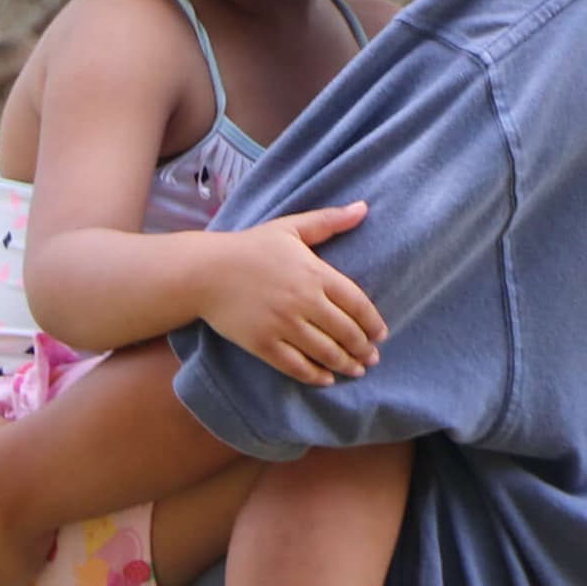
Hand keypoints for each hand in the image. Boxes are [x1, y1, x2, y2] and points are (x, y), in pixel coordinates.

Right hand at [196, 204, 386, 384]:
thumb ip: (329, 220)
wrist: (205, 272)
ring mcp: (283, 325)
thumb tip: (364, 207)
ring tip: (357, 370)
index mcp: (314, 273)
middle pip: (345, 331)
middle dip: (363, 348)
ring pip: (325, 352)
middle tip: (372, 357)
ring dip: (346, 364)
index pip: (357, 303)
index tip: (381, 334)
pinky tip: (327, 378)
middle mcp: (303, 301)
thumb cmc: (250, 247)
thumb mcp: (290, 227)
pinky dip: (316, 376)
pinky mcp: (263, 344)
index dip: (372, 322)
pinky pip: (297, 366)